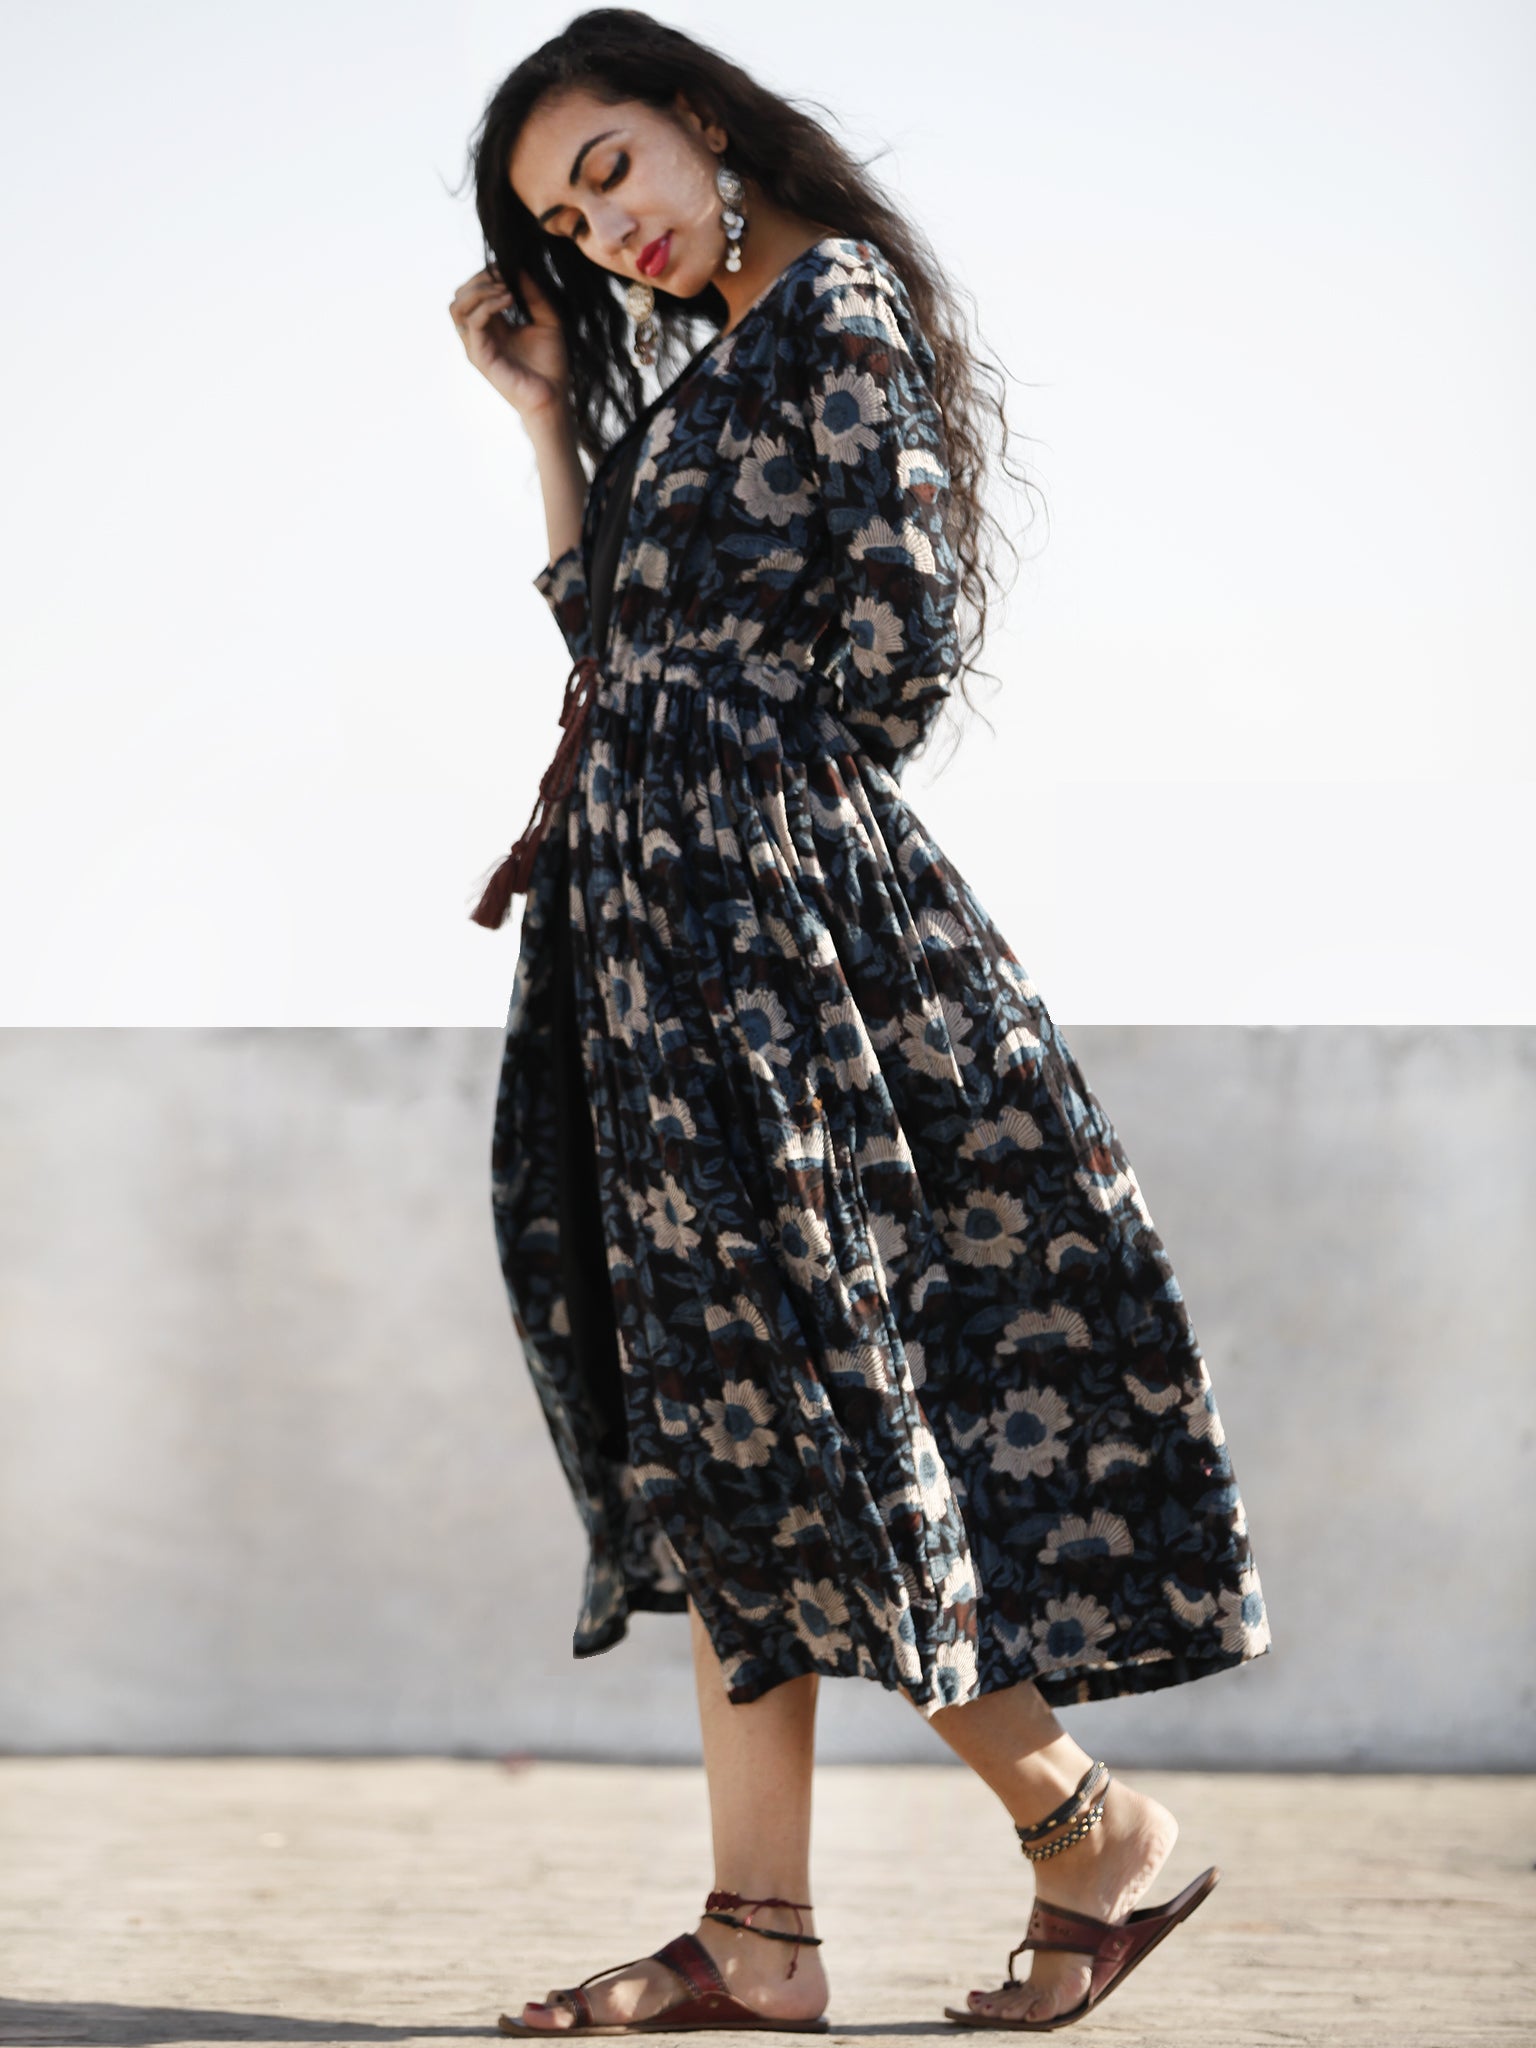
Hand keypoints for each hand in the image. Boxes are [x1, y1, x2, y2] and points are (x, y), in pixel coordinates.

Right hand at [448, 263, 570, 424]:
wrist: (554, 397)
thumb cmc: (551, 365)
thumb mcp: (547, 320)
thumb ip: (534, 295)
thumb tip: (520, 268)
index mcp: (492, 326)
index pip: (473, 292)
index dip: (486, 274)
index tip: (508, 267)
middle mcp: (479, 335)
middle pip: (459, 296)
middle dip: (479, 279)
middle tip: (503, 276)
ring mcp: (476, 346)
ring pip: (457, 306)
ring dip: (480, 290)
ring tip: (506, 290)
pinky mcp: (480, 356)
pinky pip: (473, 321)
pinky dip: (488, 304)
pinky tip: (509, 299)